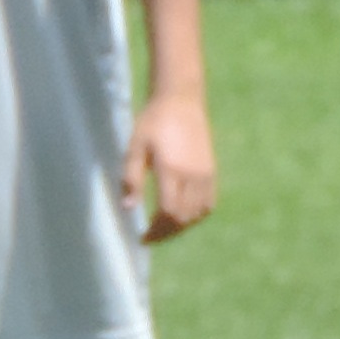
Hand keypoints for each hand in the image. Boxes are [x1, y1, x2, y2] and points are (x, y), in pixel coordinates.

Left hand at [123, 93, 217, 242]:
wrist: (181, 101)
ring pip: (197, 214)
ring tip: (164, 227)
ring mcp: (205, 174)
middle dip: (166, 232)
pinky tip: (183, 215)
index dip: (156, 231)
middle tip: (151, 236)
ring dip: (181, 226)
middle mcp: (192, 175)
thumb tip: (128, 208)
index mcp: (171, 169)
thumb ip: (131, 179)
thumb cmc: (153, 122)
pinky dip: (196, 215)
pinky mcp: (211, 171)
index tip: (143, 237)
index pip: (168, 213)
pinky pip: (208, 203)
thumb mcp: (135, 147)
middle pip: (183, 218)